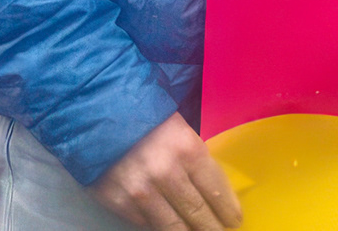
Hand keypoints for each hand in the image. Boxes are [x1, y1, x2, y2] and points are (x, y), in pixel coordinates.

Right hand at [90, 113, 242, 230]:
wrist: (103, 118)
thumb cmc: (150, 121)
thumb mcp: (183, 132)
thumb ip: (196, 161)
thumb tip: (212, 193)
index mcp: (189, 150)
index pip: (215, 190)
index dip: (227, 209)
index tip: (235, 220)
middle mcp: (166, 174)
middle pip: (196, 212)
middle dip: (211, 227)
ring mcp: (141, 192)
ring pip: (171, 226)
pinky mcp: (119, 203)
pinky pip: (145, 223)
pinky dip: (159, 227)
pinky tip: (170, 227)